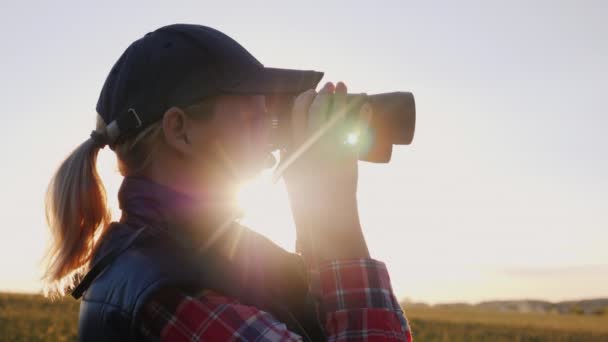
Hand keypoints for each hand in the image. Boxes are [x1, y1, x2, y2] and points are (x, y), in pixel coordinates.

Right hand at [281, 81, 369, 262]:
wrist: (326, 226)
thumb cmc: (306, 203)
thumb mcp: (290, 176)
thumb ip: (291, 154)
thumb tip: (290, 137)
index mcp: (293, 149)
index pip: (297, 112)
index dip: (306, 97)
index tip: (313, 91)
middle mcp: (310, 148)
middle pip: (317, 109)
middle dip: (325, 93)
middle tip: (332, 84)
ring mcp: (329, 152)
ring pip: (336, 115)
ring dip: (342, 97)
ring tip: (345, 85)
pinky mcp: (348, 160)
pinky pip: (356, 131)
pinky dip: (362, 115)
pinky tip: (366, 104)